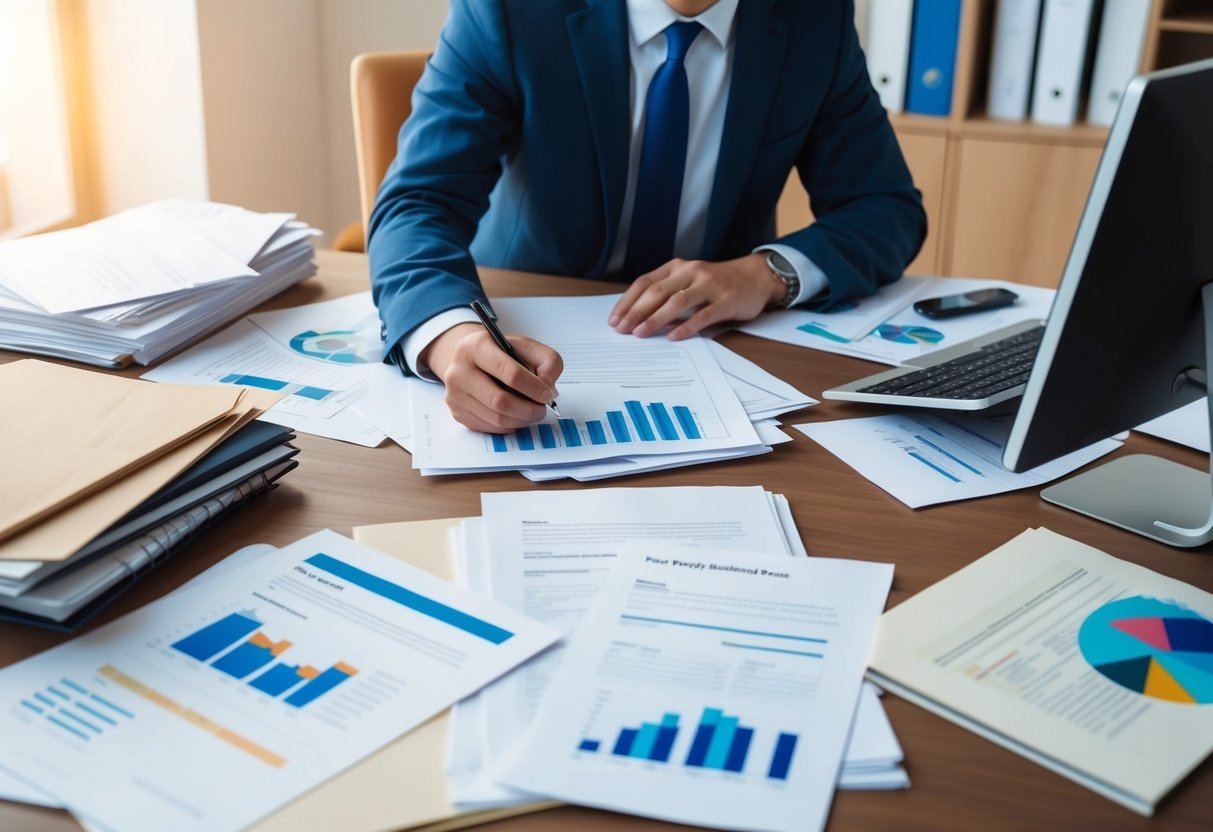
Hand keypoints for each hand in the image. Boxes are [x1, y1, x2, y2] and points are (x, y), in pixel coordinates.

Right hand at [422, 323, 562, 432]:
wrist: (470, 360)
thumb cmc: (500, 353)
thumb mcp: (526, 346)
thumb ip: (546, 360)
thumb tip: (547, 387)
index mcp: (476, 346)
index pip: (510, 373)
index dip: (534, 388)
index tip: (547, 394)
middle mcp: (459, 370)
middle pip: (500, 401)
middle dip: (528, 409)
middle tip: (542, 409)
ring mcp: (455, 394)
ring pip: (497, 418)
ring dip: (522, 420)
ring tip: (532, 412)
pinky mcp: (457, 413)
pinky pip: (490, 428)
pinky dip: (509, 425)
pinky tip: (516, 415)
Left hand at [608, 253, 784, 339]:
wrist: (756, 277)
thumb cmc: (717, 283)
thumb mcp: (689, 280)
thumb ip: (667, 293)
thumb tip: (637, 317)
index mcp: (677, 267)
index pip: (645, 282)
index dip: (627, 301)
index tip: (614, 319)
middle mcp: (691, 272)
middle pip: (657, 292)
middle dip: (636, 311)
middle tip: (621, 330)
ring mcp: (709, 285)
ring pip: (677, 302)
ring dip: (655, 319)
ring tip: (640, 333)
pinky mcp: (726, 301)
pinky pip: (703, 315)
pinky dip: (686, 326)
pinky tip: (673, 337)